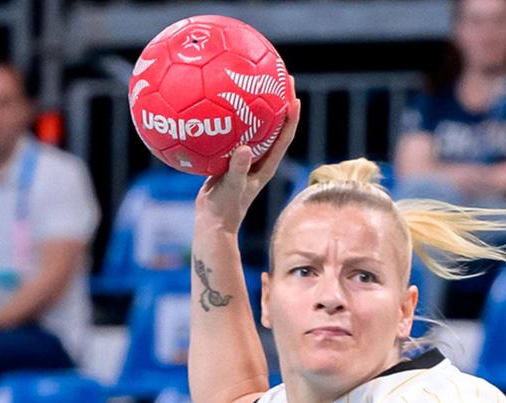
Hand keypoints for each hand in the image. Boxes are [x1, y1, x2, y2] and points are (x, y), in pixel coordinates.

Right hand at [195, 95, 300, 235]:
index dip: (291, 117)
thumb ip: (238, 169)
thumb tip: (244, 149)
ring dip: (253, 107)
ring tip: (250, 83)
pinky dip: (228, 119)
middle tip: (276, 78)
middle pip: (272, 126)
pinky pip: (231, 133)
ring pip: (252, 128)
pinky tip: (217, 105)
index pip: (283, 137)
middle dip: (276, 102)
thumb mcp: (232, 187)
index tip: (293, 96)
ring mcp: (244, 158)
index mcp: (265, 165)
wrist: (212, 222)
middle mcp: (258, 159)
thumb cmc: (225, 208)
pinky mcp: (229, 158)